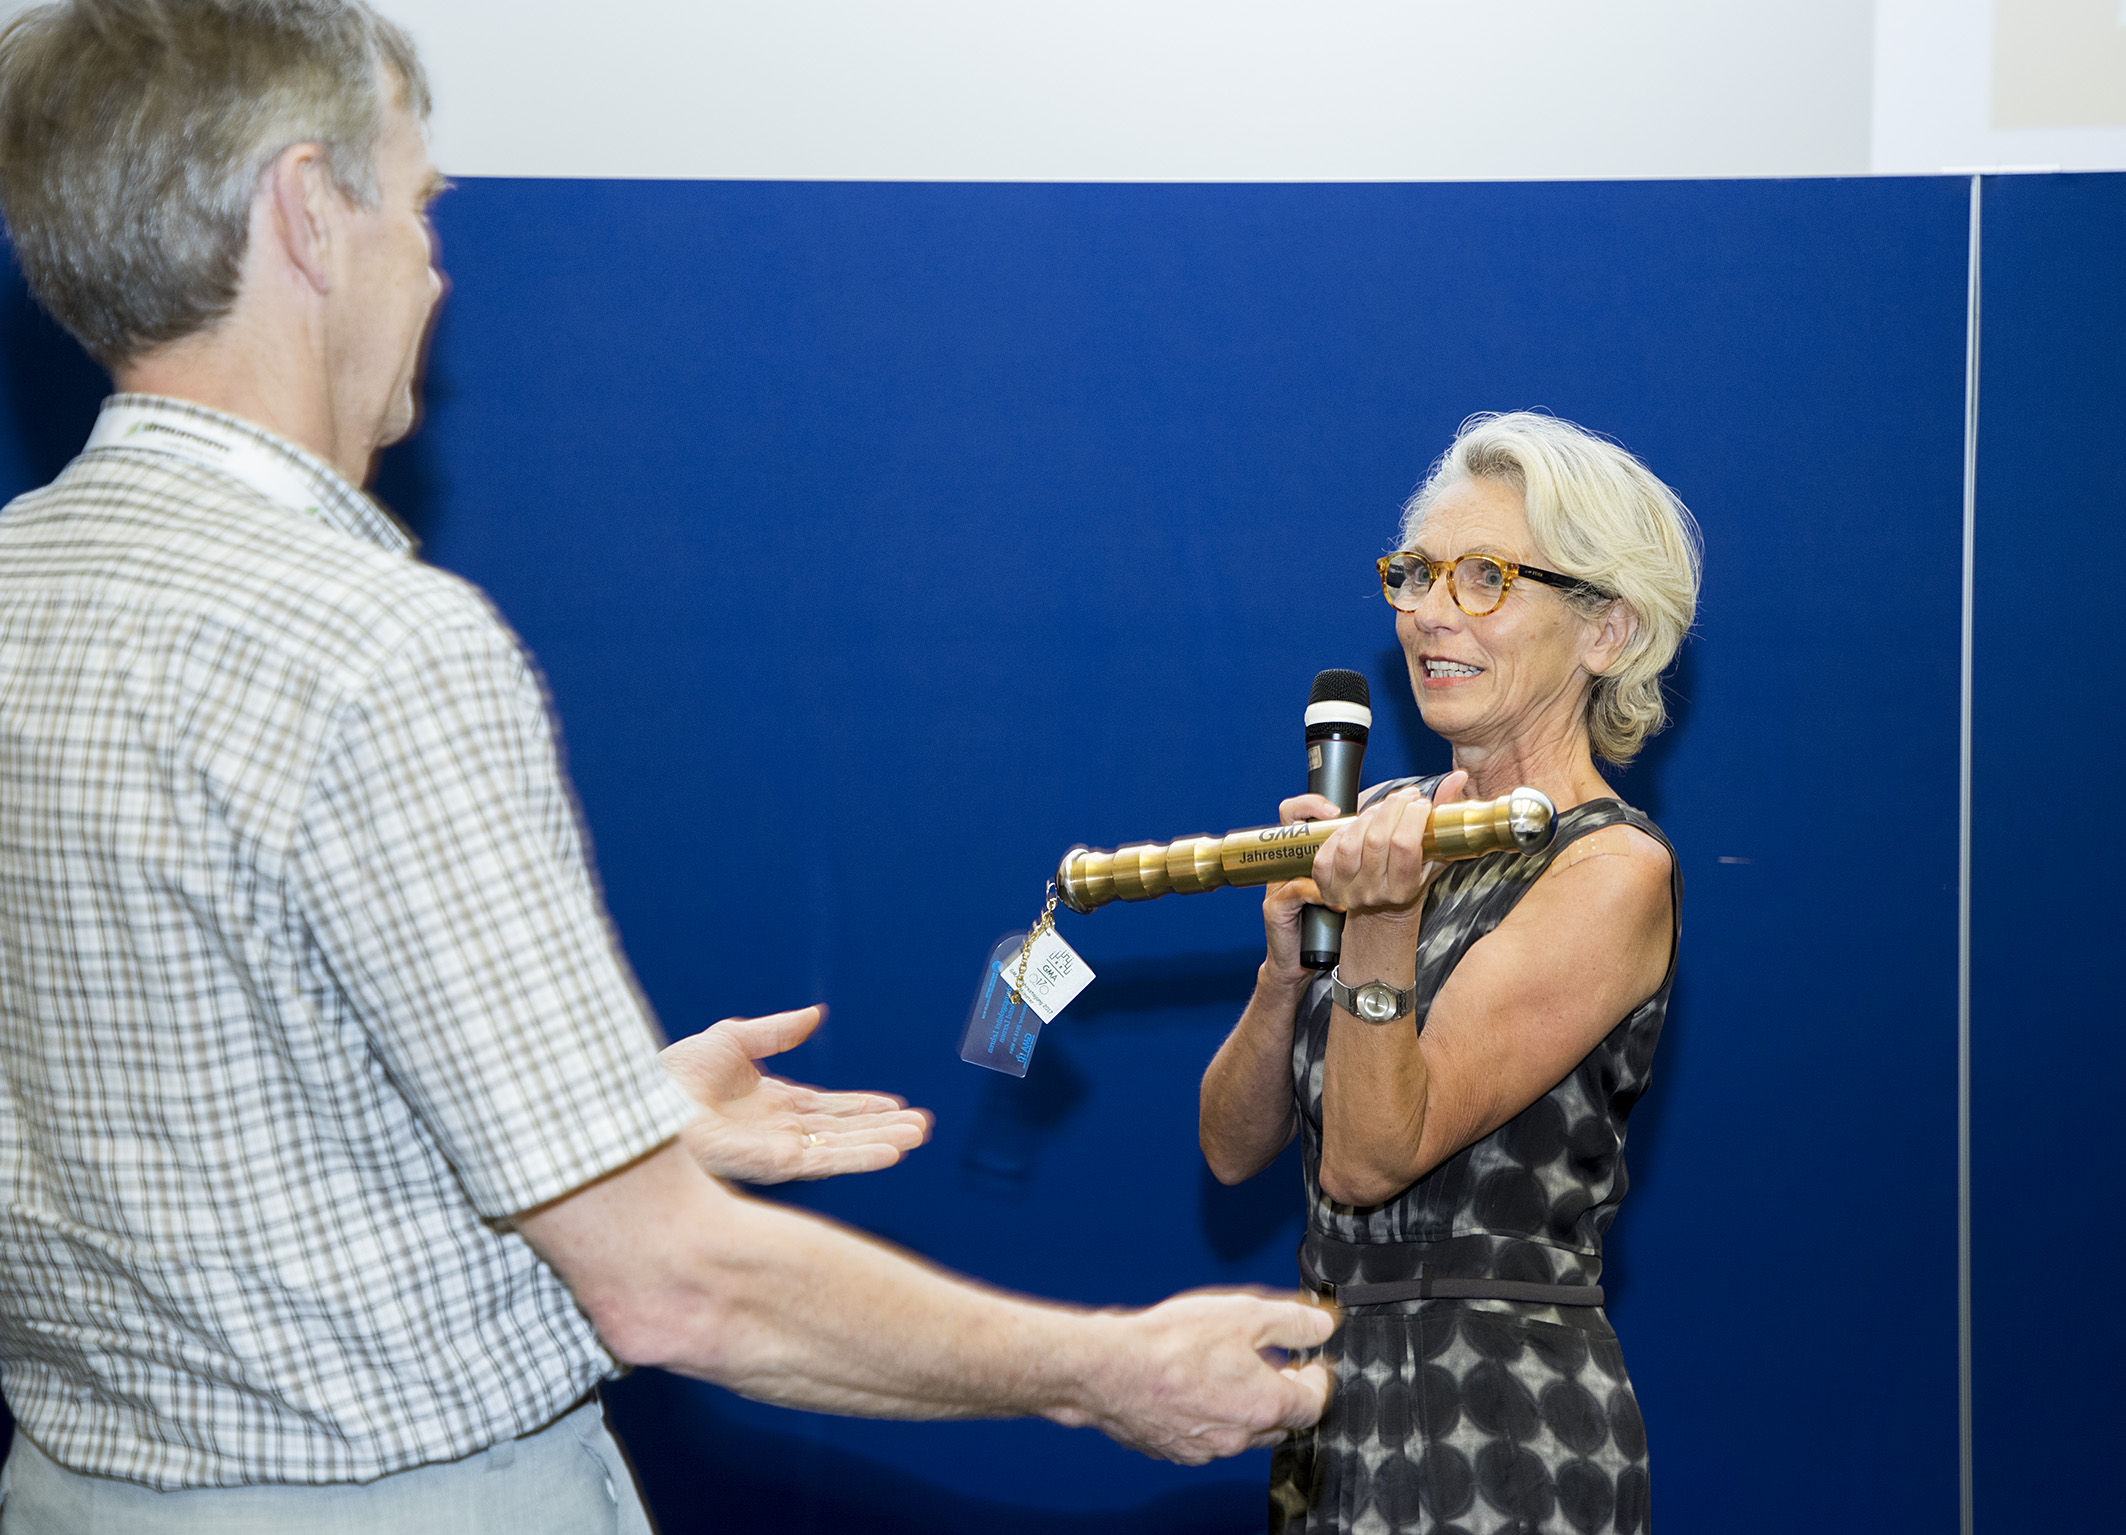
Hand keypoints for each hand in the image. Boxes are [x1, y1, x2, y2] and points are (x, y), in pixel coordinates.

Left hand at [661, 1006, 931, 1183]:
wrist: (646, 1100)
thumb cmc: (675, 1074)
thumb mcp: (731, 1039)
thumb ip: (775, 1031)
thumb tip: (815, 1015)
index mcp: (770, 1104)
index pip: (827, 1108)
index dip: (862, 1106)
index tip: (896, 1104)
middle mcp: (779, 1131)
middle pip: (842, 1131)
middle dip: (882, 1128)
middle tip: (922, 1126)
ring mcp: (778, 1150)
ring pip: (841, 1148)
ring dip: (881, 1143)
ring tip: (917, 1137)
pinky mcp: (774, 1164)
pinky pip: (827, 1162)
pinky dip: (861, 1157)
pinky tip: (890, 1153)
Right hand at [1073, 1290, 1337, 1463]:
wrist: (1108, 1370)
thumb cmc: (1170, 1343)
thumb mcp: (1243, 1314)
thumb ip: (1292, 1321)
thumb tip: (1322, 1326)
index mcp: (1266, 1404)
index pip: (1314, 1403)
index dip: (1316, 1378)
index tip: (1310, 1361)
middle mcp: (1240, 1436)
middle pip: (1281, 1423)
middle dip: (1284, 1394)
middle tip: (1273, 1364)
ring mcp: (1206, 1448)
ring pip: (1242, 1433)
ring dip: (1246, 1407)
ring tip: (1228, 1371)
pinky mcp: (1175, 1450)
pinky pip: (1206, 1437)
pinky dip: (1210, 1416)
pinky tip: (1193, 1387)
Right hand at [1260, 791, 1341, 984]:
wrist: (1298, 962)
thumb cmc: (1324, 924)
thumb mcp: (1340, 888)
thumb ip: (1359, 865)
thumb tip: (1398, 842)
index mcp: (1299, 856)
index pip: (1295, 813)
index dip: (1312, 804)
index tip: (1336, 809)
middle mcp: (1283, 865)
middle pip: (1290, 823)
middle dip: (1322, 820)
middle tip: (1349, 822)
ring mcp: (1276, 884)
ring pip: (1296, 856)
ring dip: (1329, 854)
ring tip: (1352, 858)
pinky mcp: (1275, 907)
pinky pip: (1297, 890)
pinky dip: (1319, 894)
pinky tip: (1336, 902)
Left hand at [1312, 770, 1470, 923]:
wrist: (1383, 905)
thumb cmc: (1411, 874)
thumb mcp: (1435, 850)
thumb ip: (1446, 814)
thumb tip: (1457, 778)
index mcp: (1404, 888)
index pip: (1405, 846)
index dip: (1412, 816)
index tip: (1420, 803)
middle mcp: (1374, 892)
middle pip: (1377, 840)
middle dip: (1391, 808)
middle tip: (1402, 798)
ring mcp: (1348, 889)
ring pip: (1351, 843)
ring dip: (1367, 817)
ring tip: (1381, 811)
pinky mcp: (1326, 883)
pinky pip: (1328, 851)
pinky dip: (1341, 832)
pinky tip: (1357, 826)